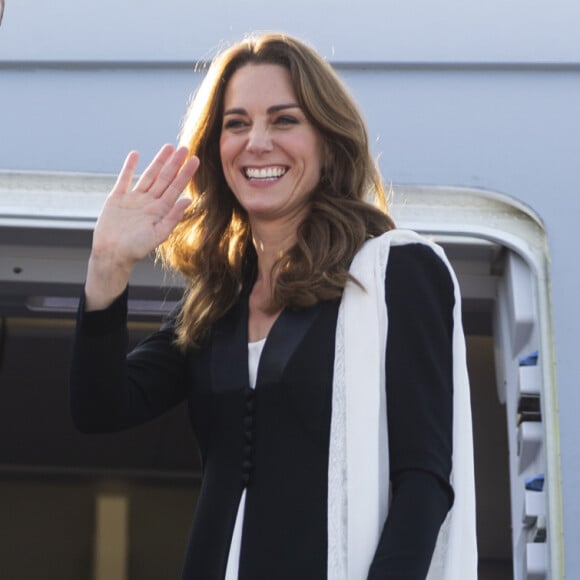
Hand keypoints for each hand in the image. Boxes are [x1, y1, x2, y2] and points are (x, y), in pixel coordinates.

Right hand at [92, 144, 198, 265]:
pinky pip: (124, 179)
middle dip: (175, 163)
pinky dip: (130, 167)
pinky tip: (136, 155)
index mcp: (160, 211)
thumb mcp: (158, 234)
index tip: (195, 160)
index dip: (185, 174)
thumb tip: (188, 200)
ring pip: (149, 176)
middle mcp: (149, 202)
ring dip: (158, 161)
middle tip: (184, 147)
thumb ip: (173, 217)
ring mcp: (134, 199)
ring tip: (168, 148)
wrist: (112, 254)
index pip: (176, 188)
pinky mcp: (117, 198)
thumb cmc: (136, 249)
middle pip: (164, 178)